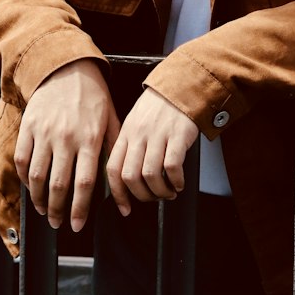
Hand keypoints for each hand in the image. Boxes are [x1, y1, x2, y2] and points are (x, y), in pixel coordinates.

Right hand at [14, 57, 120, 231]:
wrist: (66, 68)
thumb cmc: (93, 97)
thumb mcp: (111, 120)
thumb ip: (114, 152)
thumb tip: (121, 186)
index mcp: (90, 138)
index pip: (84, 184)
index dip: (80, 210)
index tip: (78, 226)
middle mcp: (66, 137)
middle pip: (58, 185)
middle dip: (58, 210)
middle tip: (58, 223)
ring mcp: (45, 132)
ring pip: (37, 176)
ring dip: (39, 199)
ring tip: (44, 210)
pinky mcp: (28, 126)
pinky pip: (23, 159)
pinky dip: (25, 178)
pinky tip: (32, 187)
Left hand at [105, 89, 198, 216]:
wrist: (182, 85)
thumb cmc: (159, 106)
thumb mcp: (136, 122)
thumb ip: (129, 146)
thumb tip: (127, 178)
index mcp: (126, 133)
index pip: (113, 169)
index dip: (118, 194)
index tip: (125, 208)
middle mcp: (139, 135)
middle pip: (130, 177)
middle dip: (142, 196)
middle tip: (153, 198)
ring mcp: (158, 134)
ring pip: (150, 175)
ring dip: (160, 191)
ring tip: (168, 192)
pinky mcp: (178, 135)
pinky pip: (172, 167)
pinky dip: (176, 181)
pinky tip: (179, 183)